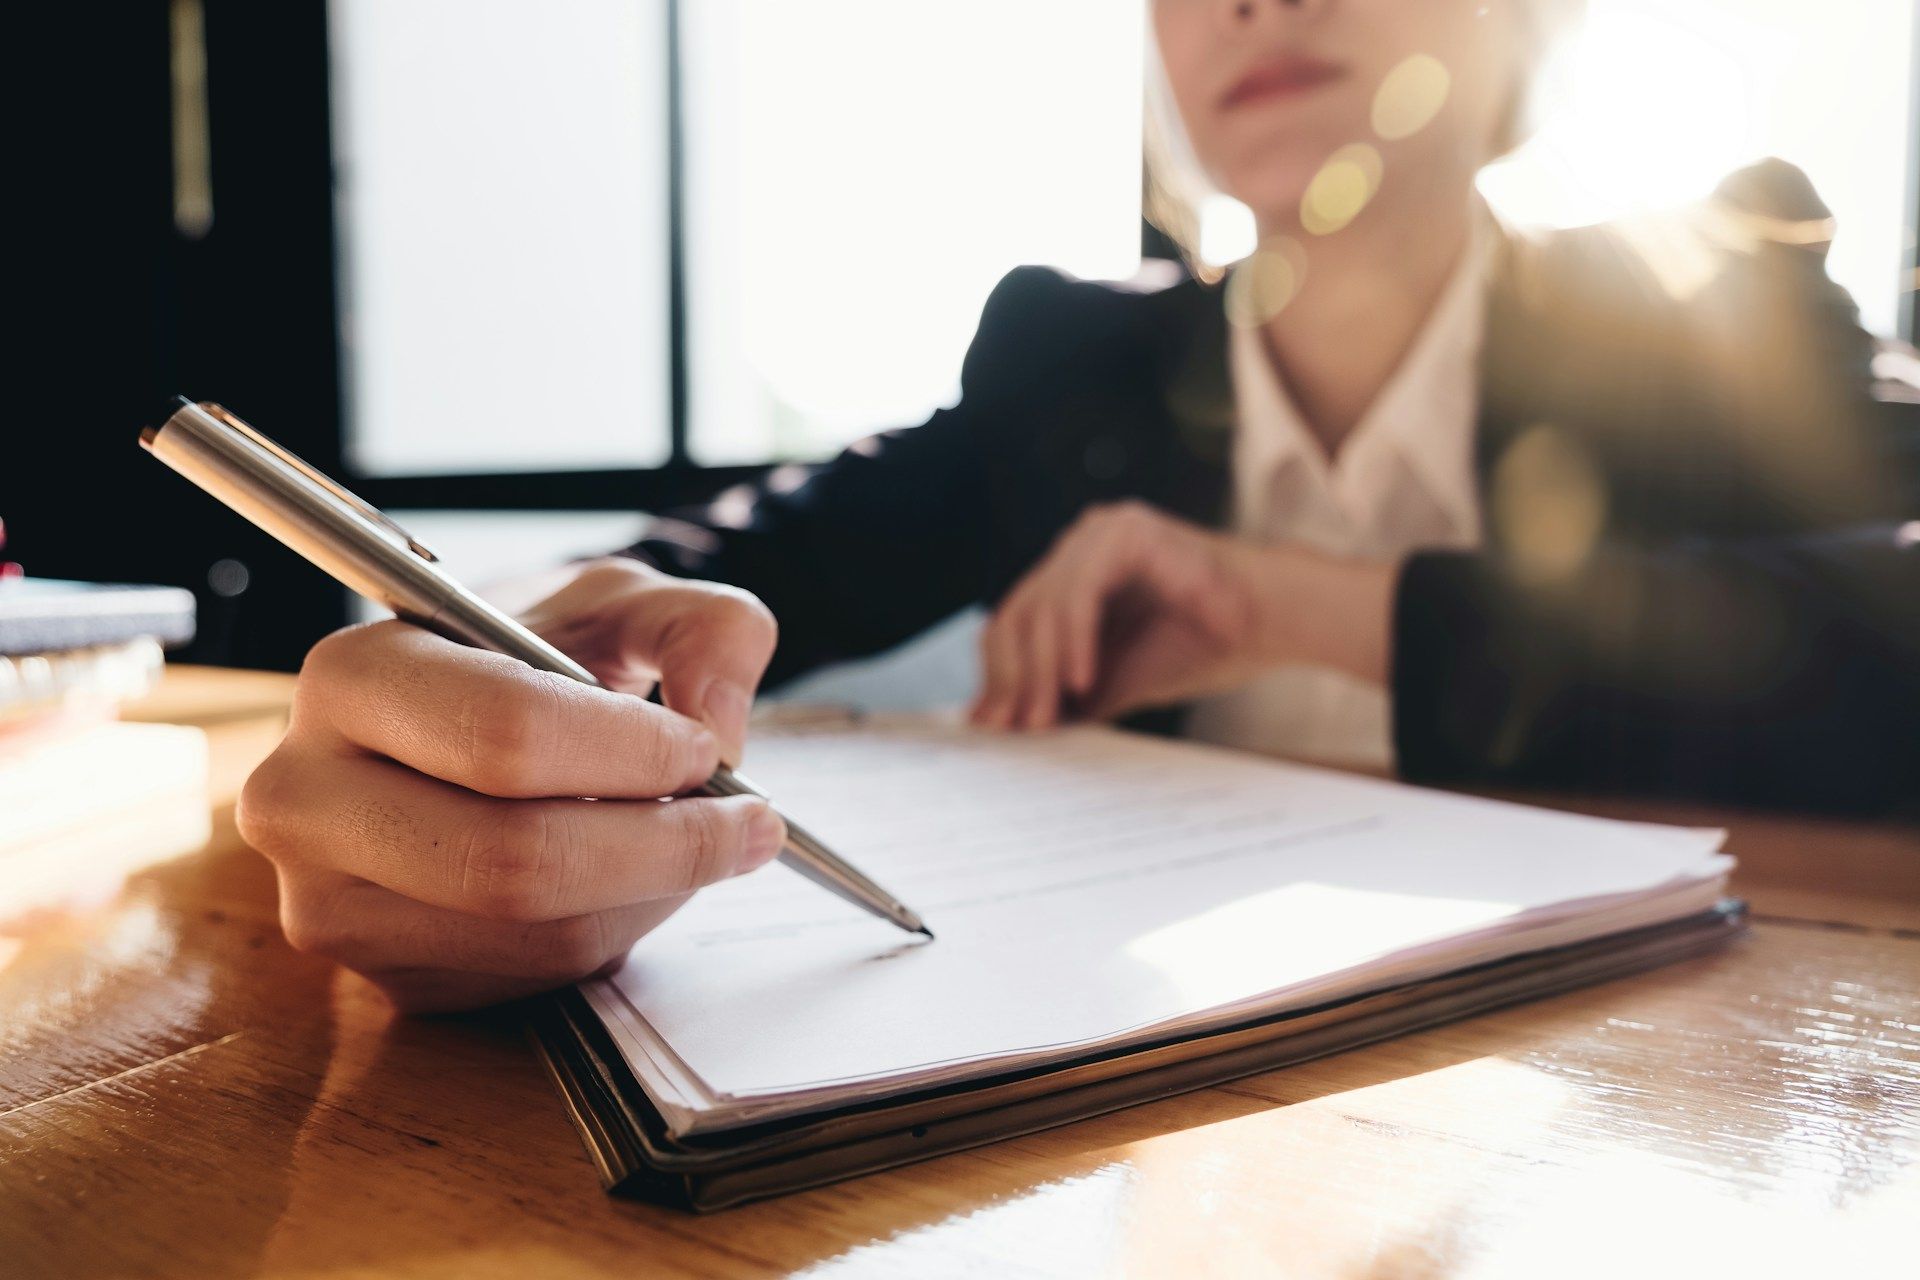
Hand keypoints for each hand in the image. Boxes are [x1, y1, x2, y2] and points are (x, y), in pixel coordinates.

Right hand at [236, 558, 784, 1011]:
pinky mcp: (384, 976)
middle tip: (748, 820)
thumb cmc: (533, 656)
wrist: (462, 723)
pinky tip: (626, 877)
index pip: (504, 736)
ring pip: (537, 933)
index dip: (631, 753)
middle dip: (664, 845)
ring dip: (653, 893)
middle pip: (513, 860)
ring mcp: (331, 903)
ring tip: (695, 840)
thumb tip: (721, 720)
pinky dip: (615, 931)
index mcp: (352, 677)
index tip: (707, 747)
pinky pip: (533, 976)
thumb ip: (703, 625)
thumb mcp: (622, 602)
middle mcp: (307, 797)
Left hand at [969, 502, 1396, 729]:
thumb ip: (1066, 694)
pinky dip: (1074, 641)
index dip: (999, 677)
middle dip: (1014, 679)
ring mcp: (1102, 532)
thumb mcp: (1120, 679)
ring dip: (1040, 669)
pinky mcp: (1128, 533)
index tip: (994, 727)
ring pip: (1043, 605)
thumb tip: (1008, 724)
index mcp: (1073, 574)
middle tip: (1019, 729)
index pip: (1012, 624)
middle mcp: (1080, 545)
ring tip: (1045, 718)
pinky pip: (1080, 592)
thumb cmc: (1207, 646)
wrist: (1276, 624)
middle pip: (1018, 613)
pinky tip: (1078, 681)